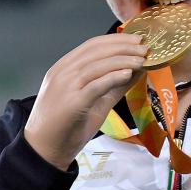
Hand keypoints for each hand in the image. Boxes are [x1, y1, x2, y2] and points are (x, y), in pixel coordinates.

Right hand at [24, 34, 147, 169]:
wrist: (44, 150)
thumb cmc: (68, 125)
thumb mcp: (95, 100)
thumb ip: (114, 84)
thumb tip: (138, 70)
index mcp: (64, 68)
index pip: (93, 45)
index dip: (117, 39)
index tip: (138, 38)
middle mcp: (63, 73)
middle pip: (96, 51)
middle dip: (124, 46)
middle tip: (145, 47)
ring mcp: (65, 87)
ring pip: (96, 65)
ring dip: (123, 60)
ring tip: (142, 59)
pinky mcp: (71, 103)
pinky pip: (95, 85)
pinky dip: (113, 77)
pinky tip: (128, 74)